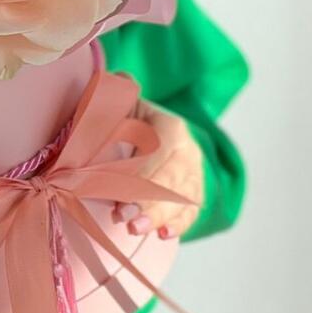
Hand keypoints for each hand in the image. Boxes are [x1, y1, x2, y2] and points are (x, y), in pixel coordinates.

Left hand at [114, 97, 203, 239]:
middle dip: (147, 201)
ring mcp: (193, 173)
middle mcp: (188, 150)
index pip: (160, 152)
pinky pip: (192, 211)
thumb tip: (117, 77)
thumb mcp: (125, 104)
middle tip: (122, 217)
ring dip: (159, 216)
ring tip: (134, 229)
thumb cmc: (128, 120)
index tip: (120, 191)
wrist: (149, 130)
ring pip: (182, 199)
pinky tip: (164, 235)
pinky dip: (179, 224)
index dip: (142, 174)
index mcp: (170, 127)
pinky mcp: (193, 192)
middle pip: (171, 179)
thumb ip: (118, 94)